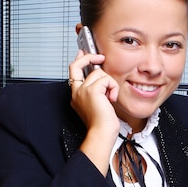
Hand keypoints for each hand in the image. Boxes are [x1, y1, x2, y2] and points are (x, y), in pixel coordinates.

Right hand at [68, 51, 119, 174]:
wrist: (102, 133)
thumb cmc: (102, 124)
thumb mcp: (99, 103)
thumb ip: (98, 90)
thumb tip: (102, 78)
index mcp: (77, 95)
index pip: (74, 71)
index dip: (80, 60)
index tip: (84, 53)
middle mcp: (77, 92)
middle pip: (77, 65)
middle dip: (89, 57)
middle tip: (100, 58)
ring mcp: (82, 90)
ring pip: (99, 73)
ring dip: (109, 84)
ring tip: (109, 97)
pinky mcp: (92, 91)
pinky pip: (106, 79)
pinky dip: (113, 88)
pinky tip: (111, 99)